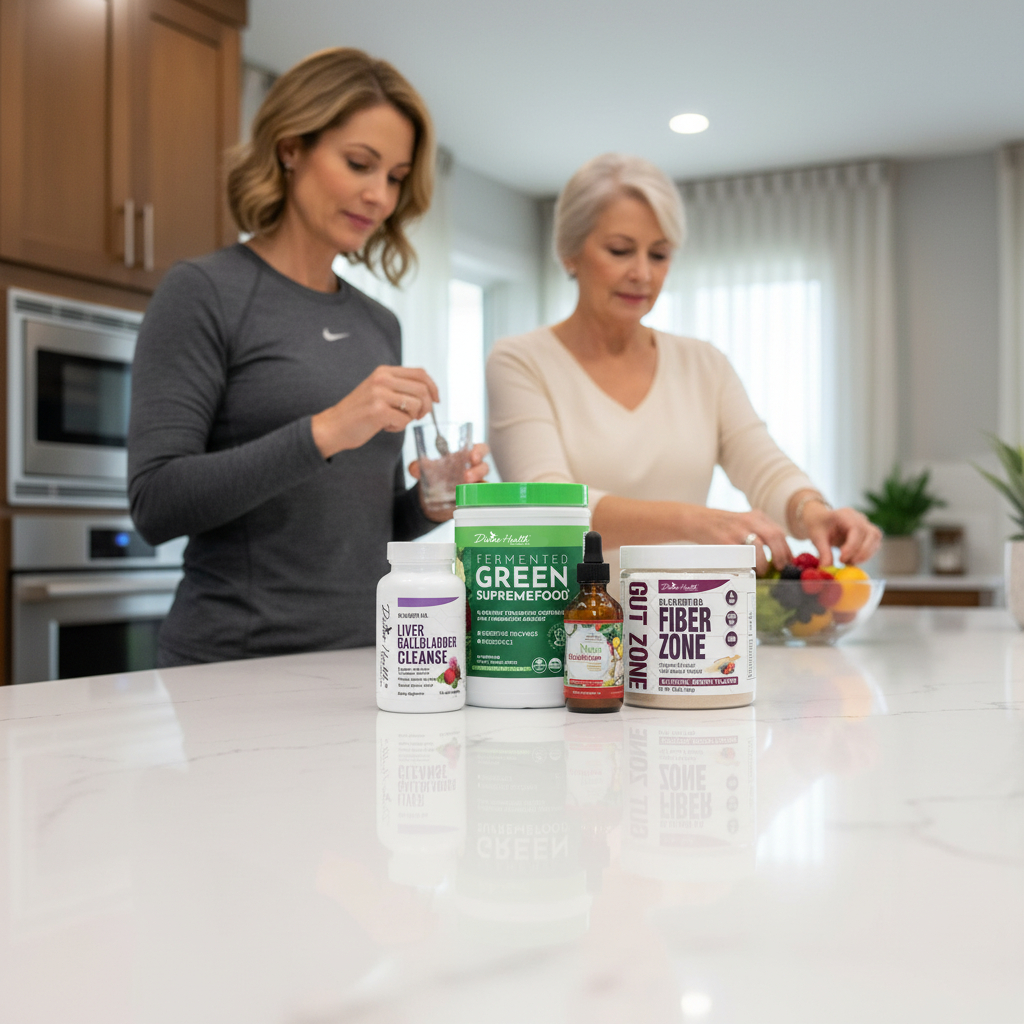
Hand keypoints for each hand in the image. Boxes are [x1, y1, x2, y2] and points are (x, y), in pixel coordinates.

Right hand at [310, 366, 438, 458]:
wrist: (334, 426)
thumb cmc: (359, 412)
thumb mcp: (378, 391)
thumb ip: (399, 387)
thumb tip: (429, 394)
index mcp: (384, 371)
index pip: (420, 373)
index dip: (433, 388)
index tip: (436, 401)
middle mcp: (382, 379)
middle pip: (423, 390)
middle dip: (426, 407)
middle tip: (416, 417)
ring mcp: (380, 394)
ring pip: (416, 405)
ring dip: (410, 418)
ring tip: (395, 420)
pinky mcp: (378, 411)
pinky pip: (404, 420)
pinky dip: (398, 427)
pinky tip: (384, 426)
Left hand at [409, 443, 489, 521]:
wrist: (431, 498)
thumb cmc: (435, 476)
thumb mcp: (425, 470)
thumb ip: (418, 467)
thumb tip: (414, 468)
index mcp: (465, 457)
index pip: (480, 449)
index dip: (480, 451)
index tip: (473, 455)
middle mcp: (472, 470)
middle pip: (484, 466)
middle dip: (478, 470)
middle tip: (467, 476)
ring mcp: (474, 485)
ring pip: (484, 483)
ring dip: (476, 486)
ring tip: (464, 487)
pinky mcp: (472, 499)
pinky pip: (480, 498)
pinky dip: (477, 499)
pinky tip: (469, 500)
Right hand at [682, 505, 791, 575]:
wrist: (699, 520)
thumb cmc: (723, 526)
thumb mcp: (744, 522)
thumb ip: (760, 532)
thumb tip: (778, 554)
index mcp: (757, 516)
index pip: (779, 532)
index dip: (787, 548)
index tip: (789, 561)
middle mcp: (749, 521)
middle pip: (774, 536)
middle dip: (781, 554)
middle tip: (781, 567)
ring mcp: (738, 530)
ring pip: (760, 546)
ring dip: (765, 562)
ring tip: (764, 570)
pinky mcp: (726, 541)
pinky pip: (742, 555)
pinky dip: (749, 564)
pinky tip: (749, 569)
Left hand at [801, 503, 881, 566]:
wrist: (821, 519)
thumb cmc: (818, 525)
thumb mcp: (816, 537)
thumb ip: (823, 552)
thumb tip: (827, 569)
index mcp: (845, 515)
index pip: (857, 529)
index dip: (852, 546)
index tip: (841, 559)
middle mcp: (859, 518)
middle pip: (872, 533)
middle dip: (862, 552)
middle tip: (846, 562)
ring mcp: (866, 524)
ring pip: (876, 539)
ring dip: (865, 554)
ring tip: (847, 562)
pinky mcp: (868, 534)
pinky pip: (874, 544)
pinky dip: (865, 555)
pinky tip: (851, 560)